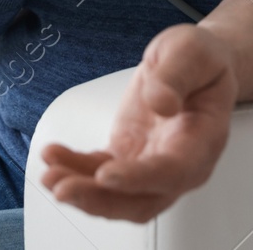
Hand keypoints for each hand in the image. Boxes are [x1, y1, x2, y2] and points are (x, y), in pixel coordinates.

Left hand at [40, 24, 238, 221]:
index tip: (106, 175)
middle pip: (141, 200)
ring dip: (81, 191)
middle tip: (64, 188)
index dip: (138, 179)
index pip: (172, 172)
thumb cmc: (200, 61)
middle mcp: (179, 164)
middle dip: (100, 200)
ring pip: (116, 196)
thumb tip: (161, 102)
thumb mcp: (191, 51)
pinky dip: (75, 169)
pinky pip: (99, 174)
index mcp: (202, 141)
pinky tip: (54, 157)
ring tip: (50, 175)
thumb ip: (176, 76)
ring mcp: (151, 165)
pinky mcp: (128, 157)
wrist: (195, 66)